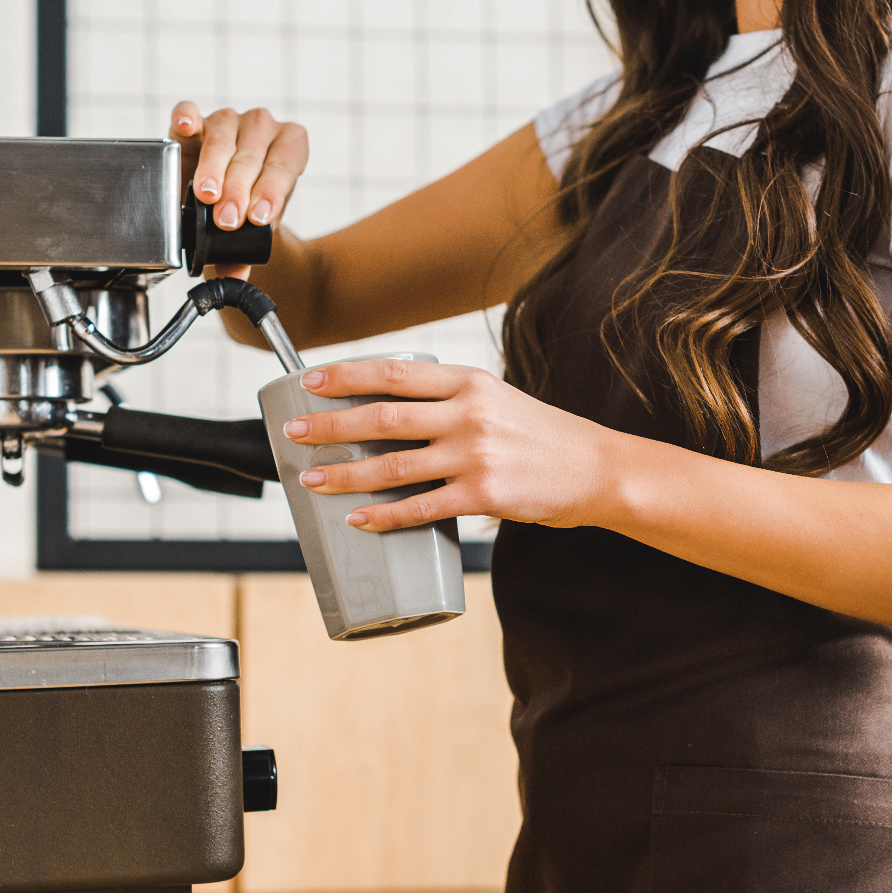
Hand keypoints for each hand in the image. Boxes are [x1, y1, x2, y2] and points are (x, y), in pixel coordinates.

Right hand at [169, 101, 307, 278]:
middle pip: (251, 154)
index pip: (285, 163)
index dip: (272, 189)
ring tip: (208, 196)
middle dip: (239, 189)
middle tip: (228, 219)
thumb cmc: (249, 208)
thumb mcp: (256, 230)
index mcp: (289, 145)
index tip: (259, 217)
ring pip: (223, 136)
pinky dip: (187, 117)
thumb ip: (246, 251)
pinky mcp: (196, 121)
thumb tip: (233, 276)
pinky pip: (189, 111)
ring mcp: (229, 120)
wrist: (230, 198)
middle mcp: (262, 128)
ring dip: (214, 167)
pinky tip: (186, 127)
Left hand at [284, 358, 623, 531]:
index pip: (395, 373)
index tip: (310, 380)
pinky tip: (359, 519)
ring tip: (311, 481)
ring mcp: (476, 455)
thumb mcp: (497, 401)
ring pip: (394, 465)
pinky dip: (385, 515)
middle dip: (330, 425)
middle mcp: (469, 413)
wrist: (598, 468)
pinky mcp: (485, 496)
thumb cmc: (541, 436)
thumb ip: (450, 403)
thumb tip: (388, 417)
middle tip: (294, 432)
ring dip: (345, 474)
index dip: (346, 376)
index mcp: (469, 382)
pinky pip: (422, 508)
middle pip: (383, 417)